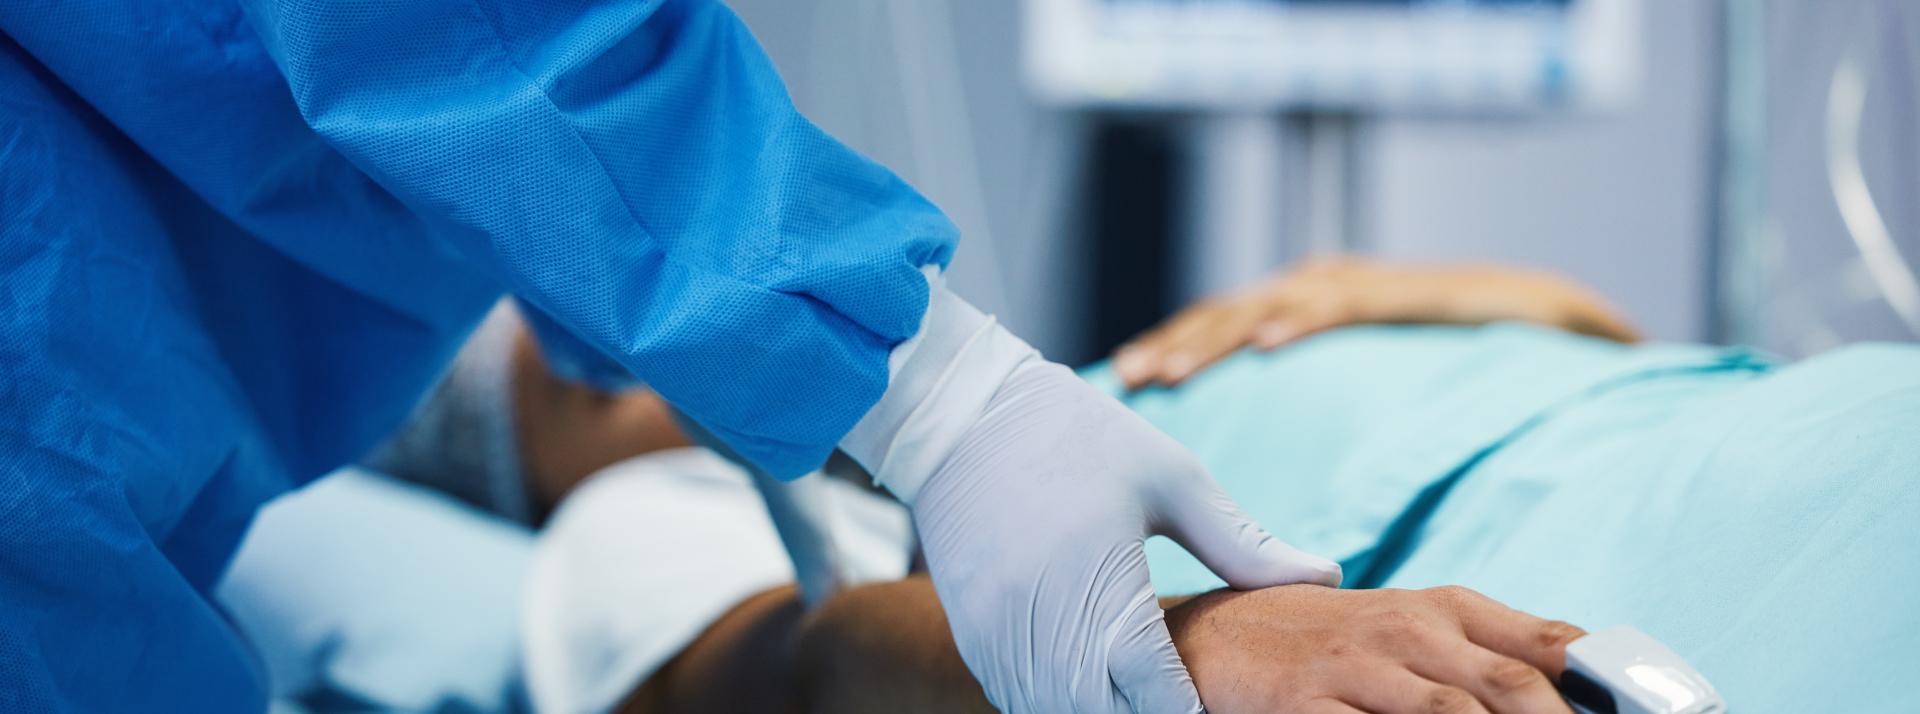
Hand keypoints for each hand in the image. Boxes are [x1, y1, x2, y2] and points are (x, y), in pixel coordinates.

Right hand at [911, 358, 1341, 712]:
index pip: (1160, 695)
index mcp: (1104, 589)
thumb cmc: (1075, 434)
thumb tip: (1326, 576)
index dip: (1195, 713)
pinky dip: (1055, 699)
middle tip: (1187, 700)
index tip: (1224, 707)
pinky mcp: (972, 631)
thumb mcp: (1171, 480)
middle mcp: (1044, 626)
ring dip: (1099, 710)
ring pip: (1054, 713)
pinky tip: (1088, 681)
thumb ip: (1244, 545)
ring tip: (1140, 694)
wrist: (959, 412)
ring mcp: (999, 635)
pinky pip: (1015, 695)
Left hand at [1113, 258, 1641, 389]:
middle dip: (1176, 344)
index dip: (1174, 347)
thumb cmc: (1458, 357)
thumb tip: (1264, 467)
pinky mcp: (1410, 291)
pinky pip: (1347, 304)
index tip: (1126, 379)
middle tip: (1128, 377)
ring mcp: (1364, 283)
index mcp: (1304, 302)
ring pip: (1272, 305)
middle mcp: (1323, 283)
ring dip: (1218, 337)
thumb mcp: (1369, 378)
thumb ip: (1318, 403)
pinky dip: (1304, 318)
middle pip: (1230, 313)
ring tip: (1175, 370)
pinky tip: (1268, 342)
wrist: (1554, 317)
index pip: (1221, 324)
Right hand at [1166, 585, 1585, 713]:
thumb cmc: (1332, 642)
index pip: (1552, 646)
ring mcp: (1357, 668)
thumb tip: (1586, 691)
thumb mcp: (1414, 630)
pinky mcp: (1306, 706)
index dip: (1613, 686)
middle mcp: (1409, 631)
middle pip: (1516, 687)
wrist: (1212, 634)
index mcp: (1447, 610)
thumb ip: (1493, 651)